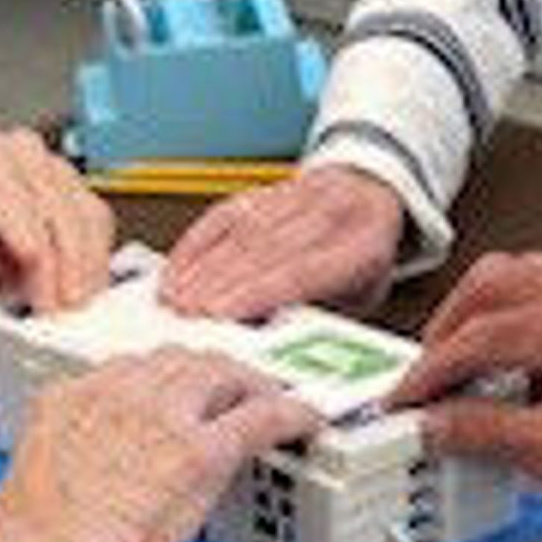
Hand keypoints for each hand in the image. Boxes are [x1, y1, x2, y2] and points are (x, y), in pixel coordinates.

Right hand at [0, 350, 321, 541]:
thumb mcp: (39, 487)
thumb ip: (68, 472)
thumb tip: (82, 496)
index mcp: (69, 401)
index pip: (125, 370)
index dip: (158, 380)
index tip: (170, 393)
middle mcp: (117, 395)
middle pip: (177, 360)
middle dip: (208, 372)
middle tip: (231, 388)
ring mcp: (163, 418)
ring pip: (222, 375)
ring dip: (249, 383)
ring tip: (269, 396)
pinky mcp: (202, 452)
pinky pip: (261, 418)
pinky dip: (291, 415)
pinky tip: (306, 420)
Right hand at [157, 166, 405, 320]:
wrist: (367, 194)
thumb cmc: (359, 260)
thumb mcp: (358, 298)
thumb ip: (320, 318)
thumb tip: (273, 349)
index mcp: (361, 247)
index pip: (303, 270)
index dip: (258, 292)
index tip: (223, 314)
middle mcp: (327, 214)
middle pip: (264, 251)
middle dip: (219, 284)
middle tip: (186, 317)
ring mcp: (294, 197)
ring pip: (239, 233)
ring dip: (200, 268)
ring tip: (174, 301)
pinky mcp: (262, 192)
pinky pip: (221, 216)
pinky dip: (194, 245)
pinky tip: (175, 271)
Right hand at [391, 252, 541, 518]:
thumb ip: (484, 431)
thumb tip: (437, 423)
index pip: (478, 335)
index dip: (430, 372)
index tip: (407, 399)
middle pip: (492, 283)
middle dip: (449, 330)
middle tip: (427, 376)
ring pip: (521, 276)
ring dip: (481, 317)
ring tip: (462, 367)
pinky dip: (516, 318)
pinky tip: (512, 362)